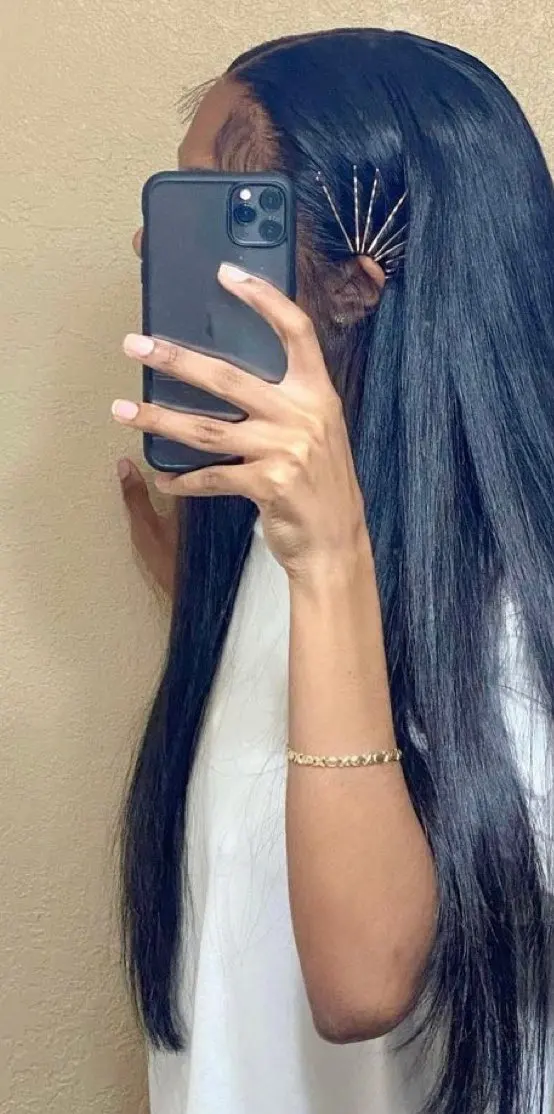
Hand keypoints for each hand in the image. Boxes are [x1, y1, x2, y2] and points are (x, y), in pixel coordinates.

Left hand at [112, 263, 367, 580]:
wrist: (335, 541)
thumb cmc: (320, 484)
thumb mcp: (317, 432)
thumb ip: (286, 403)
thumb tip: (227, 378)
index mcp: (318, 393)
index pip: (296, 331)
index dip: (263, 298)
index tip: (227, 274)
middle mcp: (303, 415)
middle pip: (228, 377)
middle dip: (176, 360)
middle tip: (137, 346)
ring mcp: (286, 449)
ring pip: (208, 429)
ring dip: (160, 420)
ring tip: (124, 411)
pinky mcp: (269, 484)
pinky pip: (212, 477)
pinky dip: (183, 479)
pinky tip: (162, 477)